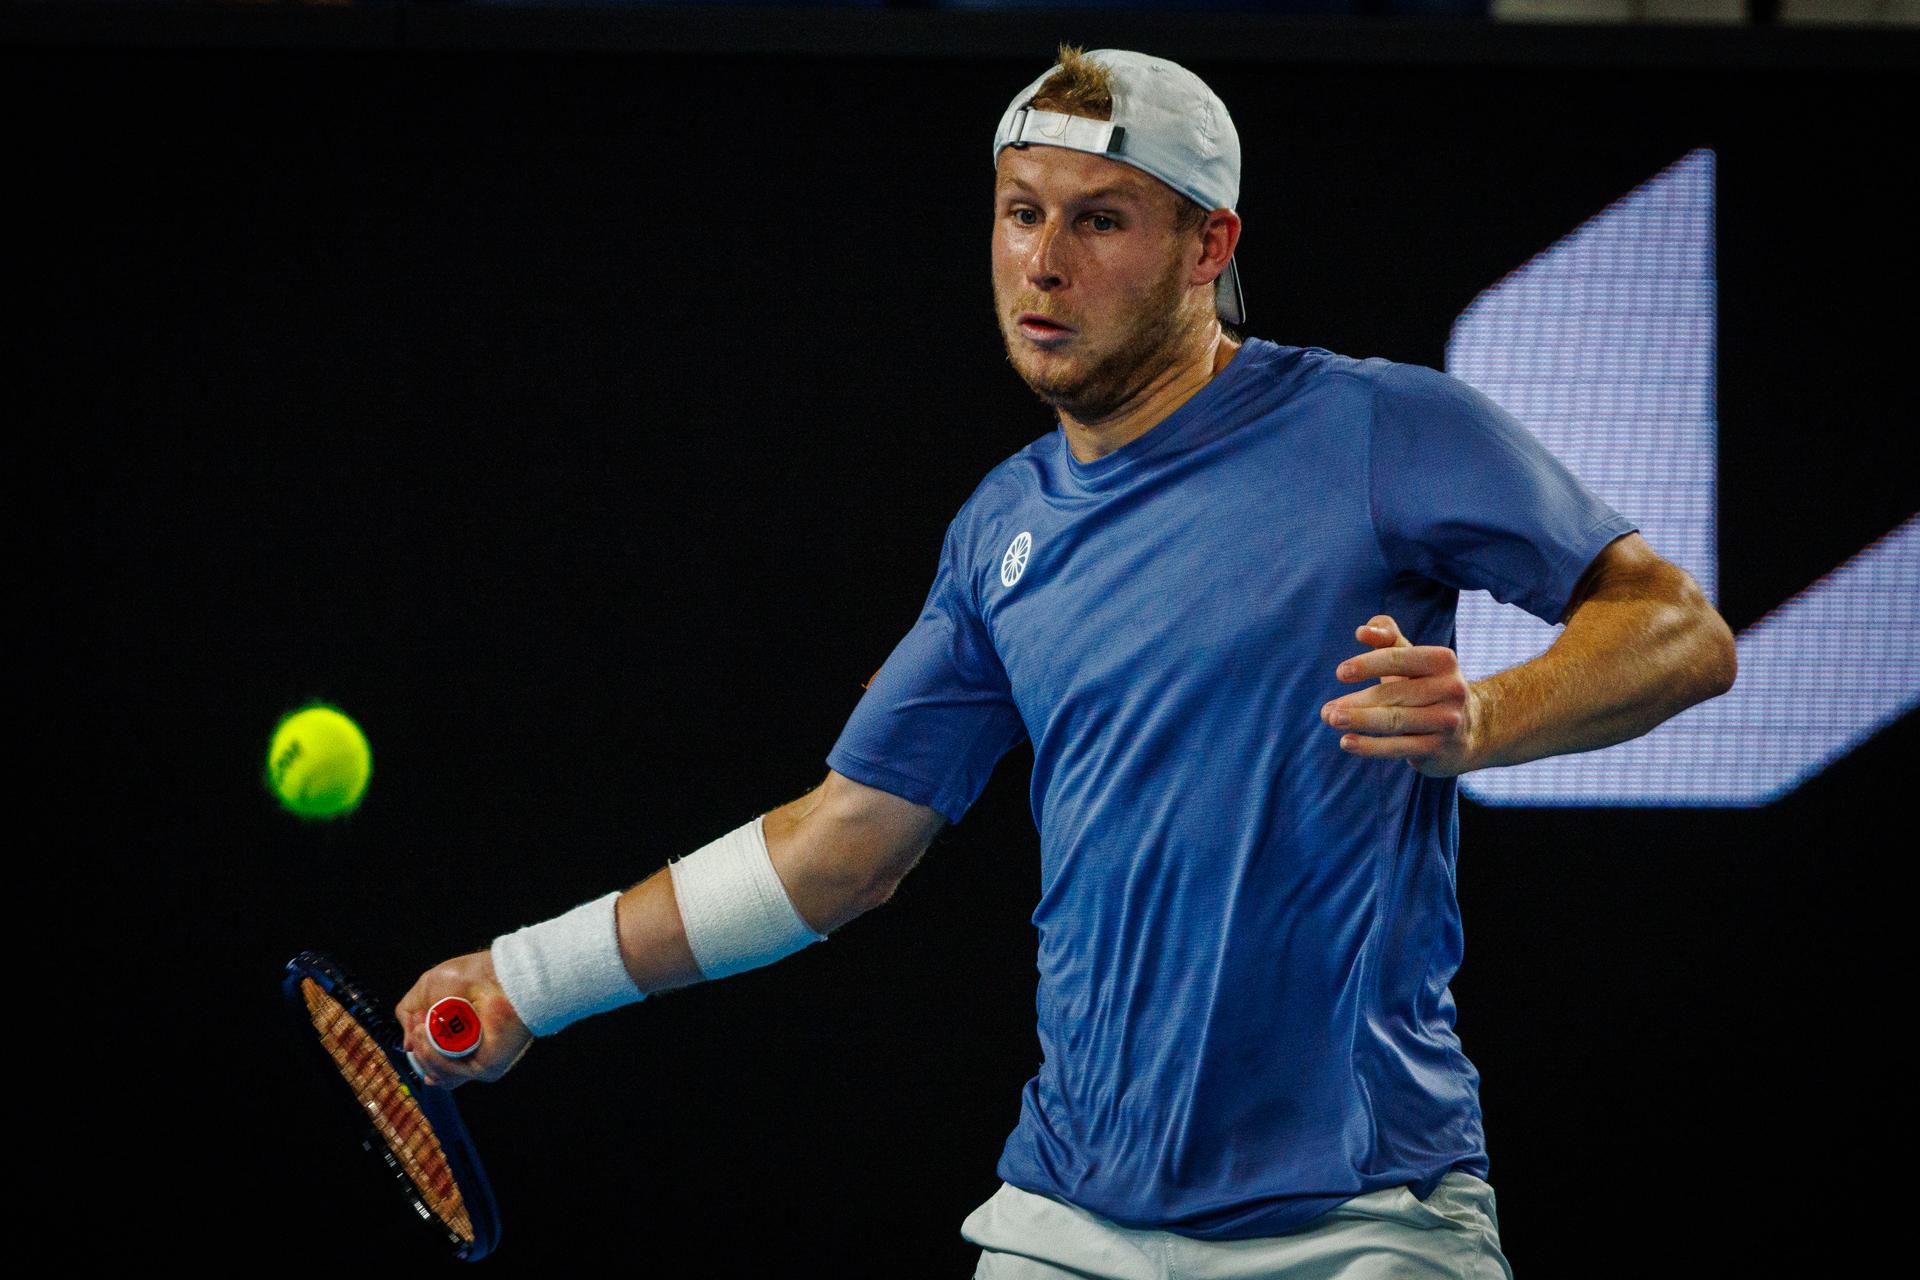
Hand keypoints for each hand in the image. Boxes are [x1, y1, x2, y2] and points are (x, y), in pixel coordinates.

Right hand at [395, 948, 532, 1088]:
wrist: (496, 976)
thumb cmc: (469, 977)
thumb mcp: (426, 990)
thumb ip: (409, 1014)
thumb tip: (407, 1046)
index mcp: (459, 1038)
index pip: (436, 1063)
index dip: (421, 1055)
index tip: (414, 1037)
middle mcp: (470, 1053)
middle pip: (433, 1073)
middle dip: (419, 1052)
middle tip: (418, 1027)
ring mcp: (479, 1062)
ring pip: (439, 1076)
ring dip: (423, 1054)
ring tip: (421, 1029)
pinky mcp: (488, 1067)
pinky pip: (453, 1075)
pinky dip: (435, 1058)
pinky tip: (429, 1037)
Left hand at [1319, 615, 1480, 777]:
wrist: (1468, 730)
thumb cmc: (1427, 686)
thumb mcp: (1412, 658)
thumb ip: (1387, 639)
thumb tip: (1363, 631)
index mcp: (1442, 661)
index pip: (1399, 658)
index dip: (1368, 664)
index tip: (1340, 673)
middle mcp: (1451, 689)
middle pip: (1394, 693)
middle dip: (1356, 701)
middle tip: (1327, 710)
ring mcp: (1447, 720)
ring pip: (1395, 721)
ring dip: (1359, 721)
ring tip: (1331, 719)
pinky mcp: (1439, 748)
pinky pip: (1399, 747)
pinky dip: (1370, 746)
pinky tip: (1346, 742)